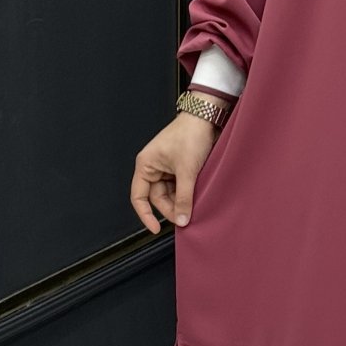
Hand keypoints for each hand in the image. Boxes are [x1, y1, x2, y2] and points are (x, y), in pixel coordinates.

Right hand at [130, 112, 216, 233]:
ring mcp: (166, 166)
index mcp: (145, 165)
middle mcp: (153, 166)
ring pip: (170, 192)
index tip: (156, 228)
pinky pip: (179, 185)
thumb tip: (183, 219)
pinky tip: (196, 197)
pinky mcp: (179, 165)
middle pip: (157, 197)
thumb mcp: (187, 170)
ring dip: (180, 200)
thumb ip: (184, 197)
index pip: (139, 197)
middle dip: (170, 208)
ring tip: (193, 206)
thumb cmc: (190, 134)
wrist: (207, 117)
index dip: (146, 215)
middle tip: (185, 218)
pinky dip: (186, 192)